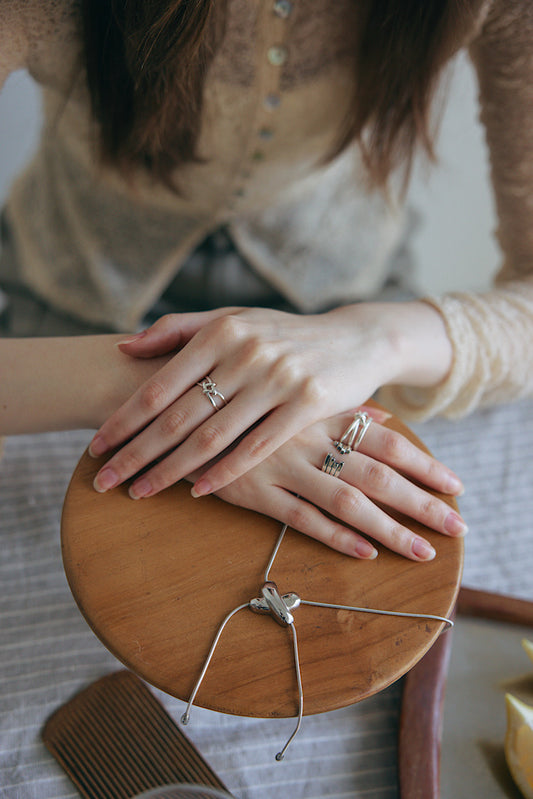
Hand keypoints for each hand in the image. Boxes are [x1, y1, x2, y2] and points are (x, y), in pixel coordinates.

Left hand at [89, 302, 451, 498]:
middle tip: (103, 482)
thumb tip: (125, 347)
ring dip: (172, 470)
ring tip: (141, 492)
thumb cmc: (284, 334)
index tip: (95, 448)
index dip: (122, 420)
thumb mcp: (234, 319)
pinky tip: (199, 491)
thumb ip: (178, 329)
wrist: (356, 338)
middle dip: (135, 454)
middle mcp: (246, 352)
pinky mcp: (308, 403)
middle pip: (177, 417)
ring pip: (212, 437)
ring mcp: (278, 378)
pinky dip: (225, 472)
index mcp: (220, 331)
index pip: (159, 385)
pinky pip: (257, 447)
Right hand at [188, 407, 466, 560]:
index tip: (455, 484)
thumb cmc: (238, 390)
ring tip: (422, 552)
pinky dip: (336, 537)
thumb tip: (382, 414)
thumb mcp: (290, 387)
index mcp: (321, 412)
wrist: (175, 399)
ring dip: (389, 528)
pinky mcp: (255, 490)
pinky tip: (364, 553)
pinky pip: (302, 518)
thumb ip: (338, 405)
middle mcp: (310, 439)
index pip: (387, 439)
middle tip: (458, 525)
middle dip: (421, 501)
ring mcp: (284, 466)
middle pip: (379, 475)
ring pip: (348, 501)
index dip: (423, 463)